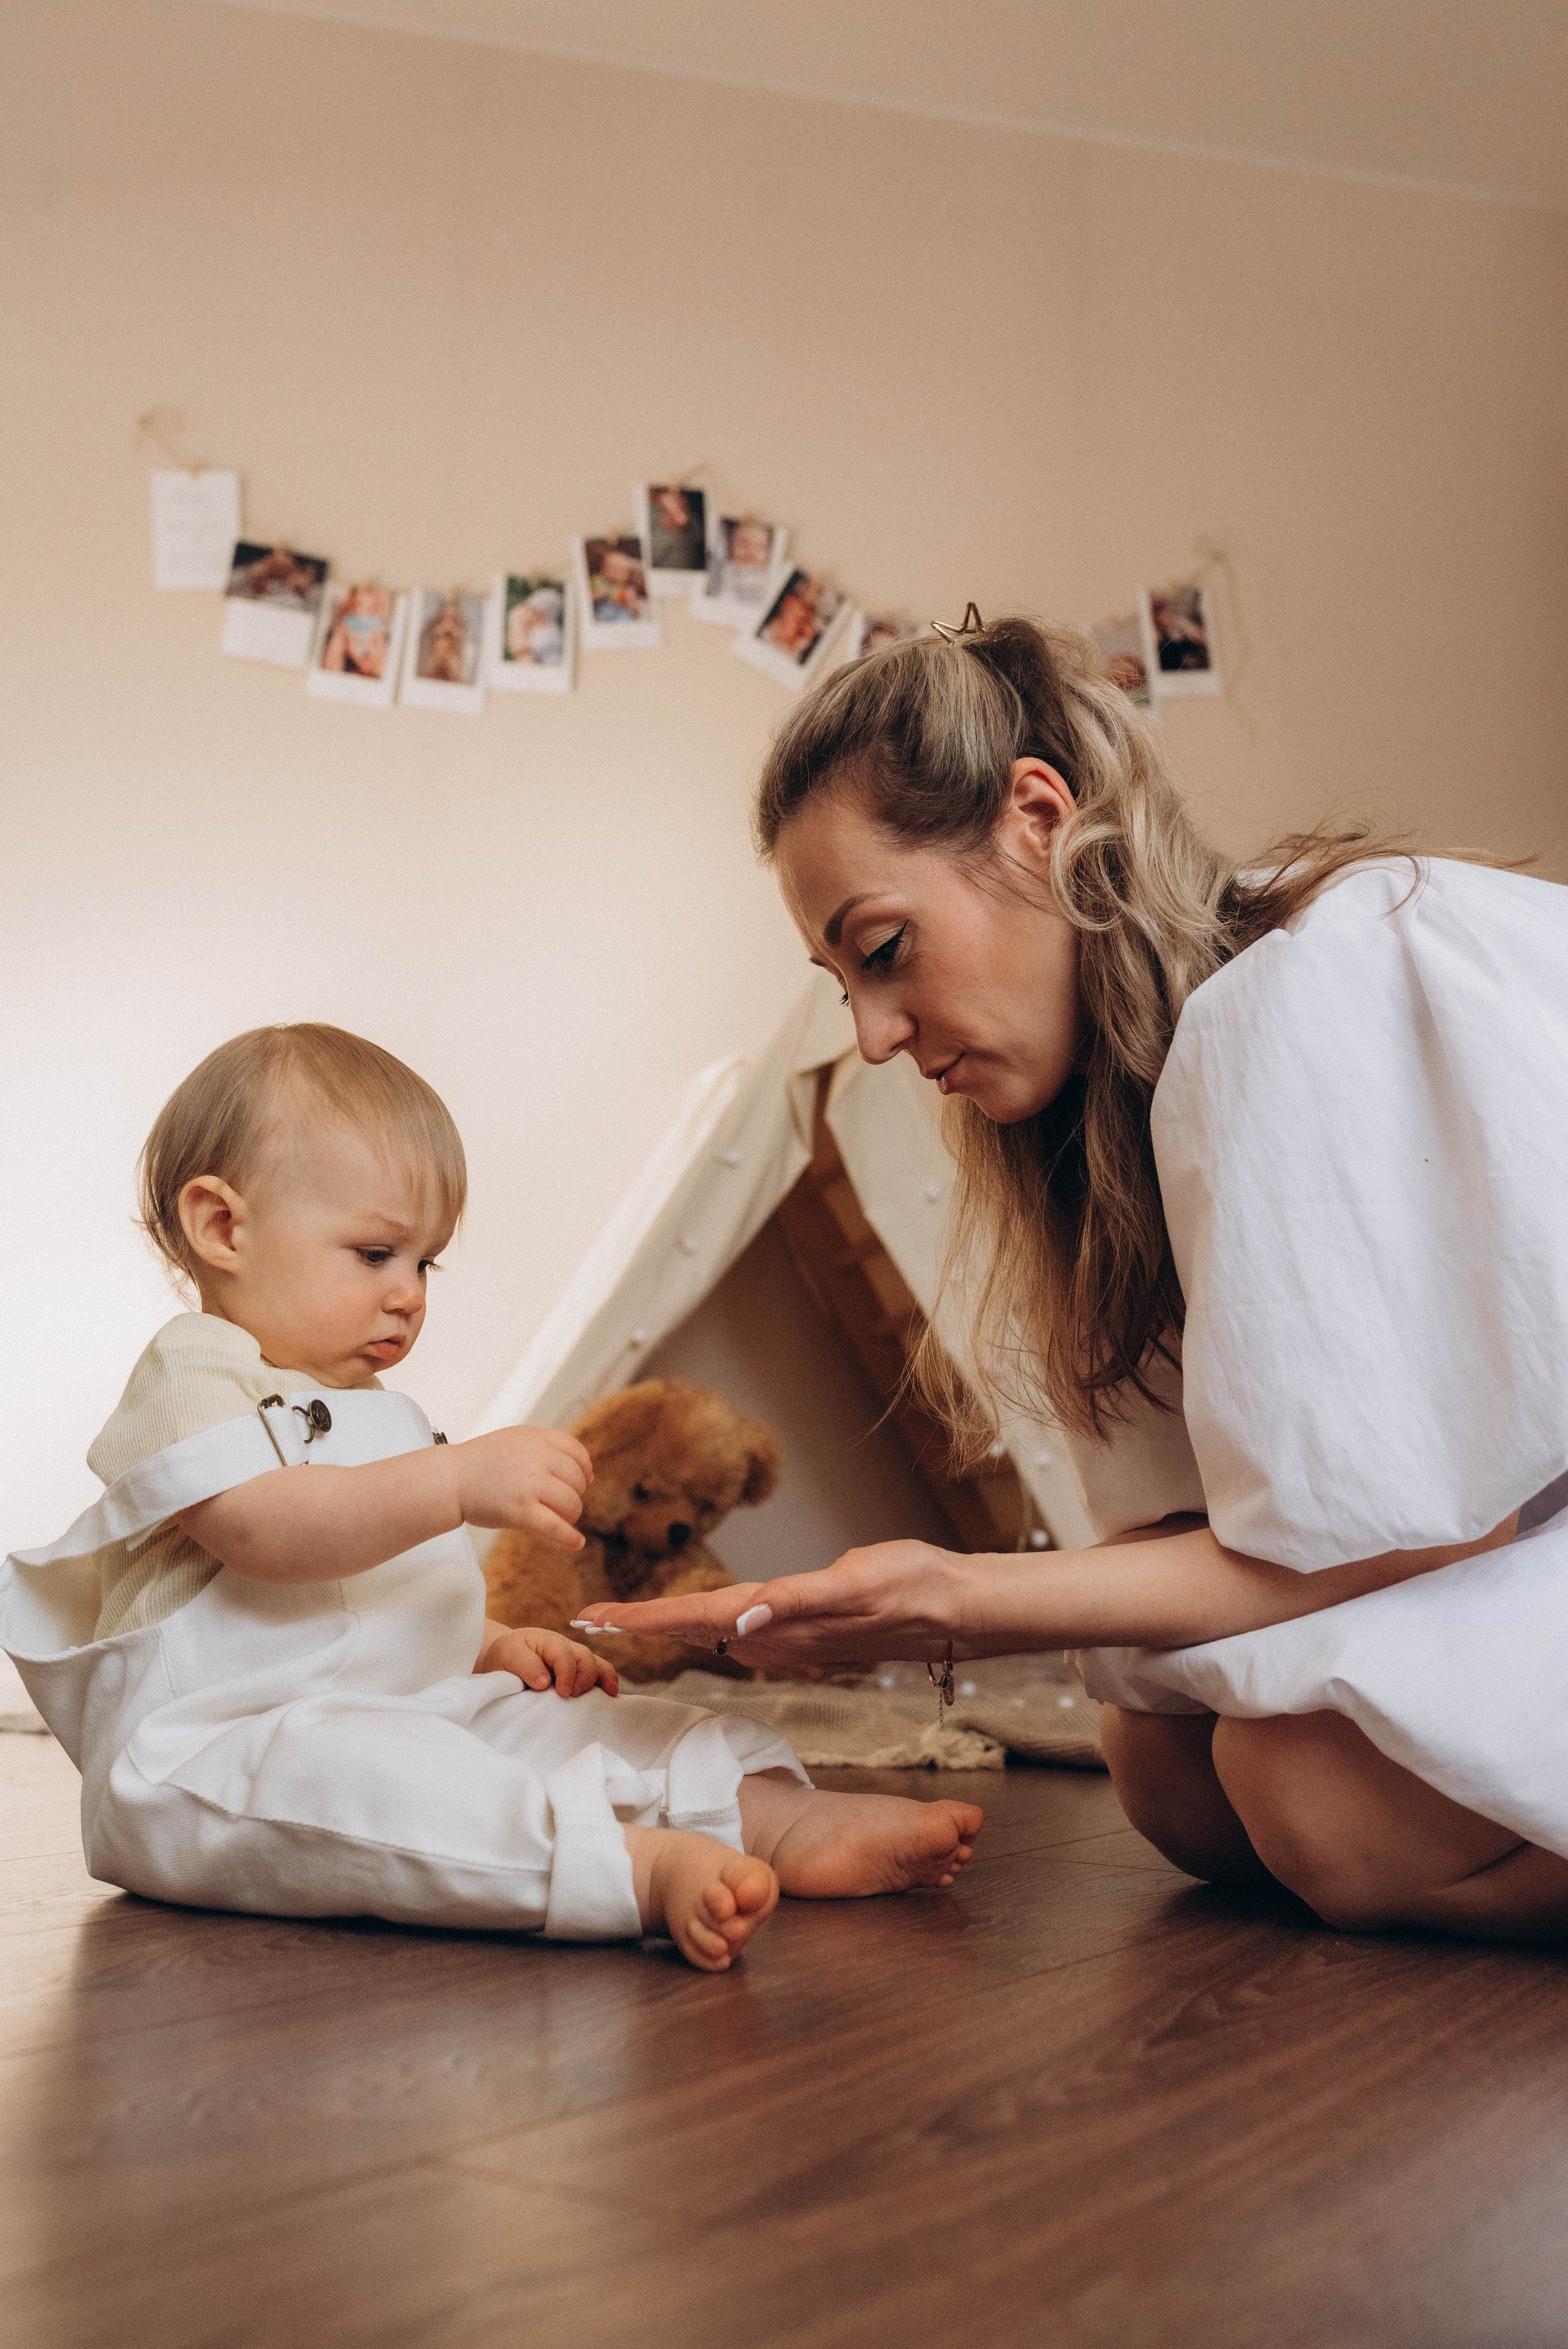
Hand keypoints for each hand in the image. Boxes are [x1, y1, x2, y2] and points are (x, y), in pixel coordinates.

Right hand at [451, 1426, 592, 1547]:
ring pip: (571, 1503)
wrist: (451, 1479)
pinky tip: (577, 1542)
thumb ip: (542, 1447)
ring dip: (571, 1514)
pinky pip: (555, 1526)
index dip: (584, 1467)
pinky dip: (569, 1537)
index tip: (586, 1479)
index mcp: (535, 1438)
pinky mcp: (521, 1511)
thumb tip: (578, 1467)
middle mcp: (537, 1458)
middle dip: (574, 1494)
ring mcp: (530, 1485)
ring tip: (561, 1518)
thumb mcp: (514, 1439)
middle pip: (576, 1479)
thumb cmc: (479, 1463)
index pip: (575, 1450)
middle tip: (563, 1502)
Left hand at [482, 1624, 619, 1698]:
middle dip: (584, 1678)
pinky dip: (608, 1681)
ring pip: (597, 1664)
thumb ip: (524, 1665)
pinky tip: (611, 1695)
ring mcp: (575, 1659)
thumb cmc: (508, 1656)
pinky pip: (601, 1672)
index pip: (565, 1655)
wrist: (507, 1656)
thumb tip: (544, 1682)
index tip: (562, 1693)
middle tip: (571, 1695)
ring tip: (599, 1697)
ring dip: (600, 1680)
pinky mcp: (579, 1671)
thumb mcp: (508, 1656)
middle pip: (586, 1658)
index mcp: (548, 1641)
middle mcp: (566, 1647)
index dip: (568, 1674)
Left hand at [571, 1540, 966, 1668]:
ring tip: (622, 1620)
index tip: (595, 1619)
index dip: (641, 1620)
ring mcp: (789, 1636)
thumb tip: (739, 1619)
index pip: (694, 1619)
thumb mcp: (854, 1584)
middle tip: (587, 1619)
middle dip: (638, 1625)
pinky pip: (742, 1629)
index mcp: (778, 1621)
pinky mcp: (804, 1629)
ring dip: (665, 1627)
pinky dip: (706, 1625)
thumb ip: (796, 1602)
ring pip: (712, 1631)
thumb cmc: (909, 1584)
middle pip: (692, 1627)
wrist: (953, 1607)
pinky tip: (694, 1625)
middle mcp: (776, 1635)